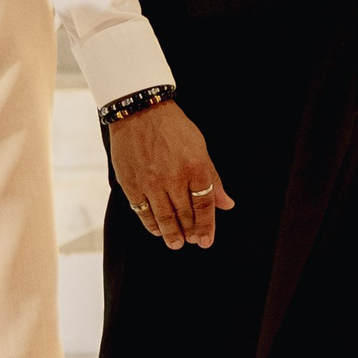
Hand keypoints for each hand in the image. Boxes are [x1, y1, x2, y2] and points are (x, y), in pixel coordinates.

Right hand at [108, 102, 232, 249]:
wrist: (141, 113)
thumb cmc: (175, 129)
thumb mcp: (201, 149)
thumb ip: (213, 178)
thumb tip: (227, 204)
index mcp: (196, 167)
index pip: (204, 204)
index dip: (207, 225)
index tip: (207, 240)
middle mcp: (173, 177)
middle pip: (184, 213)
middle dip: (190, 231)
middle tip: (194, 242)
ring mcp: (150, 182)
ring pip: (163, 216)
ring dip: (171, 233)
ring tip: (177, 243)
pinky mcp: (130, 184)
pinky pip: (142, 211)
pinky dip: (150, 224)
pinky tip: (157, 230)